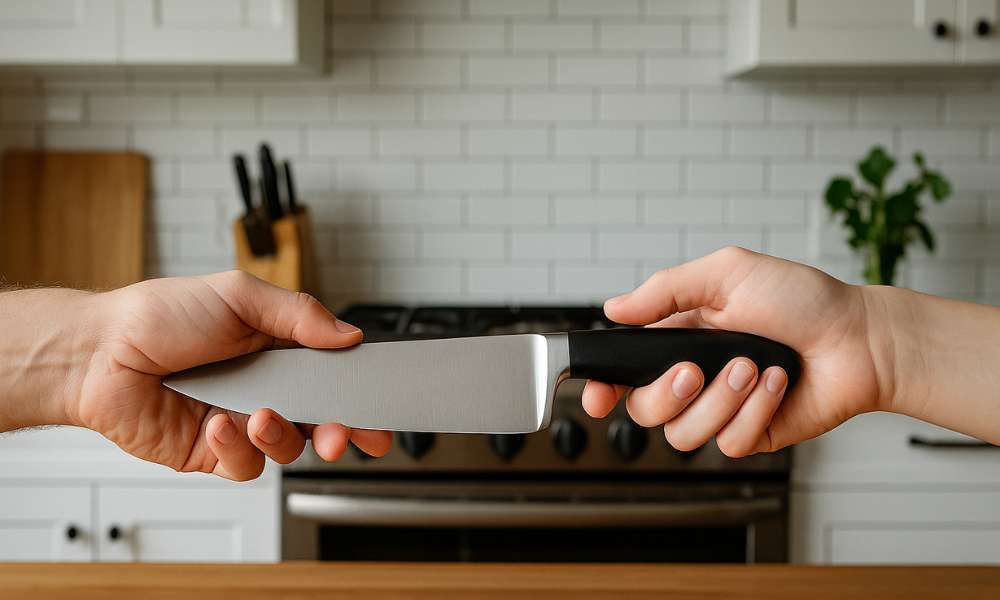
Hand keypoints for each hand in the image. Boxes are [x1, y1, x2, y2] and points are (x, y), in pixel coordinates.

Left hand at [75, 271, 390, 480]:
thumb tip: (349, 335)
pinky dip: (239, 450)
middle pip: (322, 419)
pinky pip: (247, 466)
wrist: (97, 355)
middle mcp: (265, 388)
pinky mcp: (213, 453)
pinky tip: (218, 426)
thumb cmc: (158, 316)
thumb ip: (299, 314)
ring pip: (288, 447)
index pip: (334, 375)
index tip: (382, 407)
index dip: (360, 394)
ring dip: (282, 436)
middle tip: (342, 434)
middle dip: (340, 432)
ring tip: (259, 416)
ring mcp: (241, 423)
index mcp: (278, 349)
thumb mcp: (238, 295)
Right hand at [582, 247, 891, 456]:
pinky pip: (729, 443)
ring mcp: (721, 409)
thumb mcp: (728, 273)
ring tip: (753, 368)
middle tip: (697, 368)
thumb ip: (665, 290)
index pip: (623, 372)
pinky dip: (754, 411)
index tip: (598, 397)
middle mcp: (694, 378)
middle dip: (667, 392)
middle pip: (644, 409)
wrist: (858, 338)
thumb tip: (613, 308)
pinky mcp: (751, 434)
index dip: (602, 387)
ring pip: (683, 433)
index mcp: (678, 339)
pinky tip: (777, 384)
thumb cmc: (801, 299)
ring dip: (720, 400)